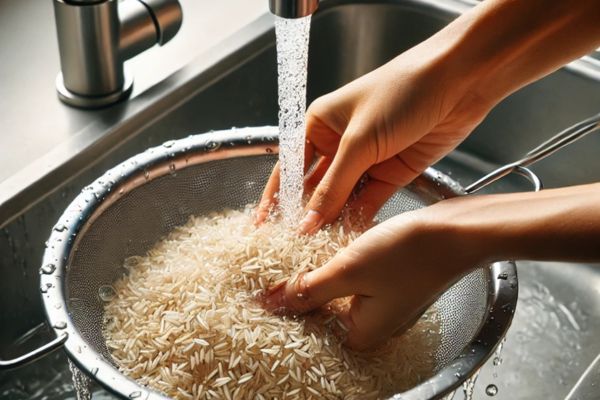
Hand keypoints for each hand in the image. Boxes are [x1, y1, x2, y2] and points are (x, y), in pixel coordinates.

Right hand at [256, 48, 491, 230]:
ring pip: (342, 198)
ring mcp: (366, 160)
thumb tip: (306, 222)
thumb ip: (333, 185)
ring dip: (332, 221)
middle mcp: (339, 143)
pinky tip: (347, 238)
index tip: (263, 226)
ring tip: (317, 249)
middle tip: (291, 246)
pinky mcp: (392, 172)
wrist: (459, 81)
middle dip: (304, 215)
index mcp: (320, 125)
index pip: (291, 168)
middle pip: (315, 187)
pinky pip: (368, 201)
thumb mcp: (359, 139)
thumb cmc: (401, 92)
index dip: (276, 198)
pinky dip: (359, 219)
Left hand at [263, 184, 599, 349]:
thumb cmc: (409, 253)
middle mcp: (373, 327)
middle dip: (297, 293)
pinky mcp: (390, 286)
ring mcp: (384, 307)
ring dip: (315, 280)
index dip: (283, 311)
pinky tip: (322, 254)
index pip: (309, 331)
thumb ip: (307, 290)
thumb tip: (270, 304)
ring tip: (289, 262)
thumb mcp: (348, 270)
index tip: (259, 291)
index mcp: (362, 335)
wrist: (457, 230)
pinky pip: (353, 285)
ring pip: (336, 297)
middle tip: (271, 273)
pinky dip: (336, 272)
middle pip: (322, 316)